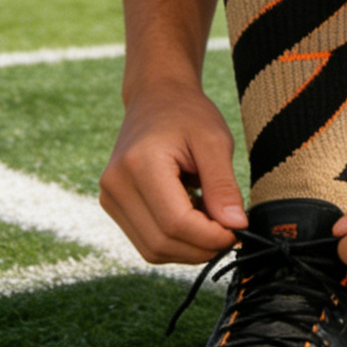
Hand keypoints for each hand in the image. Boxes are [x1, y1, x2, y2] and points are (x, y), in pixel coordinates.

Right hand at [99, 83, 246, 262]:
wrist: (156, 97)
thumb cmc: (188, 114)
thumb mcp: (214, 141)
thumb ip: (223, 186)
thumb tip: (236, 226)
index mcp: (139, 164)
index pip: (175, 222)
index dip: (210, 237)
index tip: (237, 230)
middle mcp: (116, 184)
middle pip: (161, 243)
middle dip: (201, 247)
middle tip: (229, 230)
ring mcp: (109, 197)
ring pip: (152, 250)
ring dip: (188, 247)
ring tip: (210, 219)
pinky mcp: (112, 205)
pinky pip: (146, 241)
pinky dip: (174, 240)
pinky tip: (192, 217)